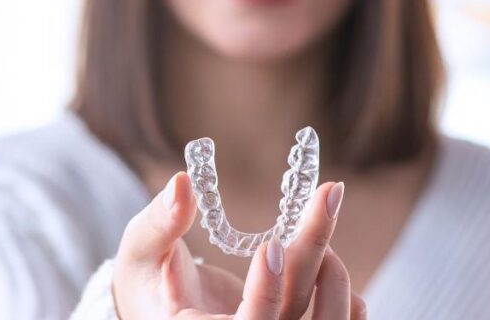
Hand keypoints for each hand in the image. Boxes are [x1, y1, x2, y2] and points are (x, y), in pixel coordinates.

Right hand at [111, 172, 365, 318]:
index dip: (264, 291)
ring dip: (333, 276)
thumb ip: (162, 221)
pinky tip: (331, 264)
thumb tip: (183, 182)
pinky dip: (346, 303)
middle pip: (291, 318)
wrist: (159, 305)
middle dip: (311, 257)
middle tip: (327, 195)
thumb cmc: (147, 277)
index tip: (271, 244)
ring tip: (320, 226)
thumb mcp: (143, 247)